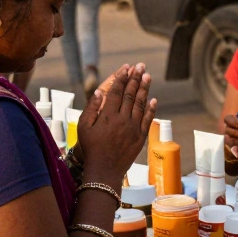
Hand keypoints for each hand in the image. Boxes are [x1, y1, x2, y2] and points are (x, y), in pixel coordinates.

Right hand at [77, 64, 155, 183]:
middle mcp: (122, 119)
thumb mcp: (84, 128)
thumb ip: (91, 108)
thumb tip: (99, 92)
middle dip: (135, 78)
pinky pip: (148, 119)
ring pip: (140, 104)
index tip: (126, 67)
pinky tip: (154, 100)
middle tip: (141, 66)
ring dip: (144, 89)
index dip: (121, 78)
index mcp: (108, 115)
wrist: (104, 170)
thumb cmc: (91, 148)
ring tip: (147, 76)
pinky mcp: (141, 137)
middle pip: (130, 94)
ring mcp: (133, 128)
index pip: (116, 91)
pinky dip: (151, 109)